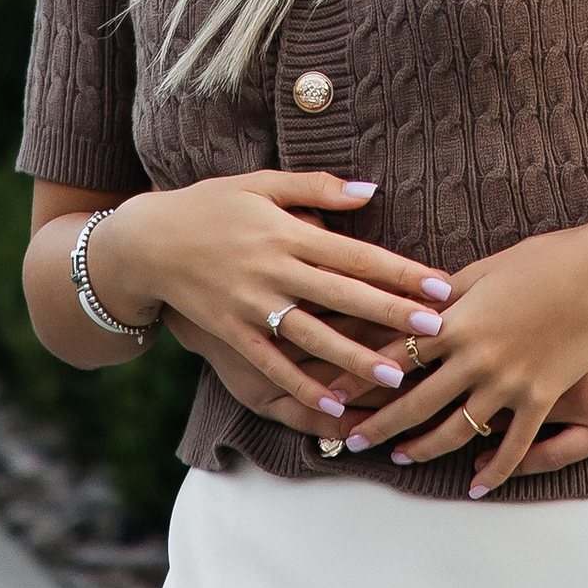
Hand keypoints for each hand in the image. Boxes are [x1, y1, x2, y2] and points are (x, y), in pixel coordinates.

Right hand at [100, 172, 451, 429]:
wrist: (149, 240)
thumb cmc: (212, 204)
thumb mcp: (262, 183)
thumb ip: (317, 187)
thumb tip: (370, 190)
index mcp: (287, 231)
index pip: (355, 254)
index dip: (399, 272)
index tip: (438, 285)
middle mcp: (274, 269)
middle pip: (343, 296)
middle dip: (391, 315)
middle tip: (435, 332)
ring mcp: (252, 305)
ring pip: (312, 337)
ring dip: (355, 359)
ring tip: (395, 376)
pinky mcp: (232, 332)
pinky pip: (272, 364)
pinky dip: (302, 386)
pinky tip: (335, 404)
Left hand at [361, 206, 587, 493]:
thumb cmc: (547, 258)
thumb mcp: (489, 267)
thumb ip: (450, 293)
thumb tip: (416, 304)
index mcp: (458, 321)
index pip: (394, 355)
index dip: (358, 376)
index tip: (329, 392)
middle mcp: (476, 358)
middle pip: (415, 402)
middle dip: (380, 424)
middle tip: (352, 440)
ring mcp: (509, 383)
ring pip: (456, 431)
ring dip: (425, 449)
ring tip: (403, 458)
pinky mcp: (542, 399)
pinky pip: (514, 447)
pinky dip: (494, 471)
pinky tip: (477, 488)